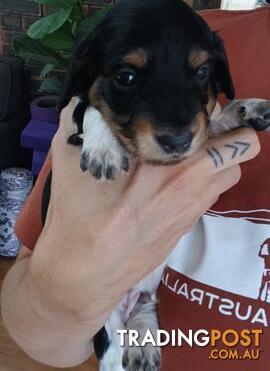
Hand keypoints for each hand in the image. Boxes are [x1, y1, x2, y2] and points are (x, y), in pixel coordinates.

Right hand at [29, 100, 259, 324]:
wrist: (85, 272)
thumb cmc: (79, 213)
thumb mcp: (70, 156)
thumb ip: (79, 118)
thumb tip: (82, 101)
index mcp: (172, 165)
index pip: (227, 135)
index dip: (215, 115)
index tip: (196, 110)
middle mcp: (193, 187)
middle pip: (241, 153)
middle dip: (226, 137)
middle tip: (195, 131)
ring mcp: (193, 210)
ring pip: (229, 175)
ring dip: (217, 161)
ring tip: (185, 156)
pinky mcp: (186, 227)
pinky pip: (210, 196)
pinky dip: (202, 183)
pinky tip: (168, 184)